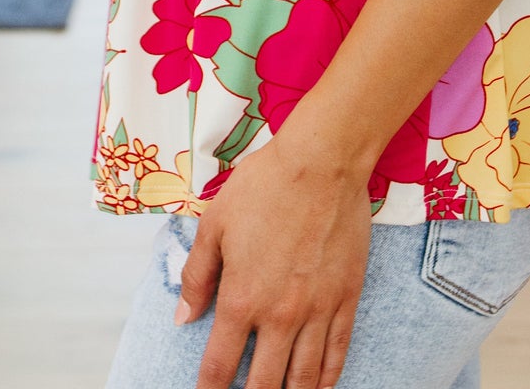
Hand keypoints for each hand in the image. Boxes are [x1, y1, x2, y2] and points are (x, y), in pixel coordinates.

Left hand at [176, 130, 372, 388]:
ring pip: (303, 380)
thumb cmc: (263, 187)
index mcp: (241, 299)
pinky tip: (316, 387)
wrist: (321, 163)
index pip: (220, 367)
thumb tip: (183, 318)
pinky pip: (336, 355)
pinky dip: (325, 380)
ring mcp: (317, 311)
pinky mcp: (346, 300)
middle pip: (264, 386)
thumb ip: (197, 276)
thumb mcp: (215, 224)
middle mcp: (279, 316)